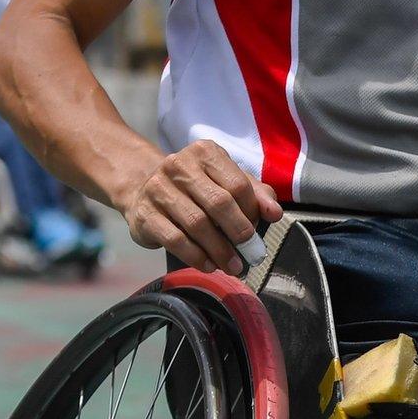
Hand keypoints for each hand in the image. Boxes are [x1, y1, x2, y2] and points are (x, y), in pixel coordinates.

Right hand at [117, 140, 280, 274]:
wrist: (143, 189)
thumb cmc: (196, 188)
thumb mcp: (227, 183)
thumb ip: (255, 194)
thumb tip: (275, 213)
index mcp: (205, 153)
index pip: (237, 184)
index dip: (251, 212)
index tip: (256, 231)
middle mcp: (179, 165)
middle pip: (219, 203)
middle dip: (239, 233)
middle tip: (250, 254)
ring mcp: (158, 188)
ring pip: (197, 224)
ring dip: (219, 250)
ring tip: (232, 266)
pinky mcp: (144, 214)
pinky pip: (176, 240)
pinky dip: (196, 257)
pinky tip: (208, 265)